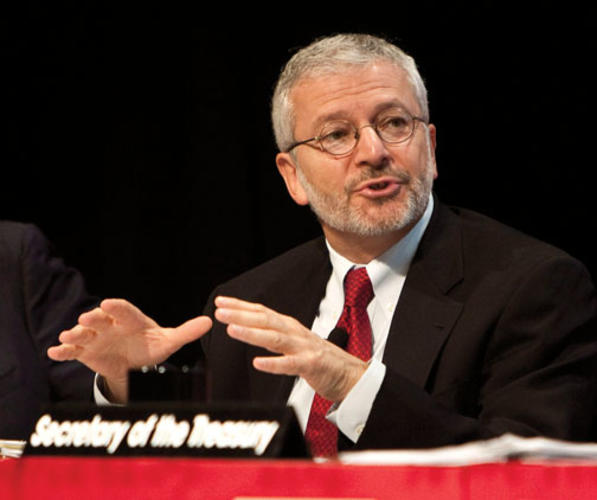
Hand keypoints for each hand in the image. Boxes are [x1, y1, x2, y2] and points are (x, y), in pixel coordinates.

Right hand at [47, 298, 211, 401]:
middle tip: (87, 318)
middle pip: (100, 319)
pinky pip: (72, 351)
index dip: (116, 307)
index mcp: (130, 319)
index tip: (109, 304)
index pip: (123, 310)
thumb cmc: (151, 346)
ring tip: (69, 336)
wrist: (134, 362)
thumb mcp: (169, 341)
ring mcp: (96, 338)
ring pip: (83, 334)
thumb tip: (210, 321)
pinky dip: (63, 351)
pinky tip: (54, 352)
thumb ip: (186, 332)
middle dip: (93, 319)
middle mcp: (110, 325)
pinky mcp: (85, 352)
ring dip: (75, 334)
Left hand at [214, 296, 366, 401]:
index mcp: (289, 326)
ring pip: (274, 338)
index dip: (241, 306)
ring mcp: (304, 348)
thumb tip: (248, 326)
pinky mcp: (312, 365)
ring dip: (252, 333)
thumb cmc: (320, 359)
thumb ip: (273, 335)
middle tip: (220, 312)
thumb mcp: (293, 342)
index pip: (262, 312)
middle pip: (265, 320)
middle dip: (241, 315)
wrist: (350, 374)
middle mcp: (295, 333)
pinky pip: (290, 365)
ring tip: (232, 330)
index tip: (221, 302)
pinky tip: (258, 363)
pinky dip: (274, 363)